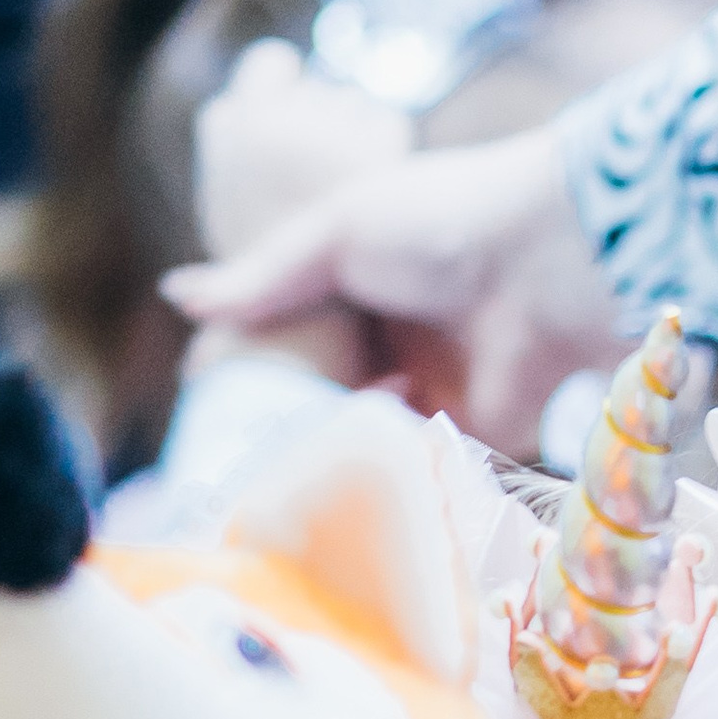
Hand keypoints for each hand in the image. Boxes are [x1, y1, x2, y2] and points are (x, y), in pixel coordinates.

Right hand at [164, 126, 617, 456]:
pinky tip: (325, 494)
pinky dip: (371, 483)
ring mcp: (428, 395)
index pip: (295, 334)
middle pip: (322, 393)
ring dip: (320, 458)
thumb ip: (262, 277)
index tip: (205, 400)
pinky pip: (408, 473)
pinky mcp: (463, 443)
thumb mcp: (334, 233)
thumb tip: (174, 296)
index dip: (252, 366)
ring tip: (261, 483)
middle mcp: (393, 343)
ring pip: (358, 440)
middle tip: (224, 458)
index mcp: (363, 287)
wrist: (544, 265)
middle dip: (282, 423)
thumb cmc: (440, 224)